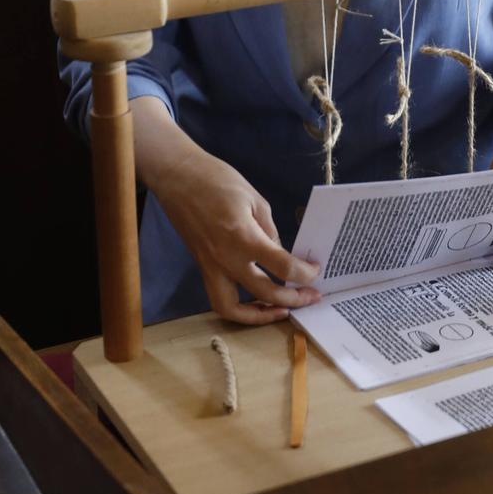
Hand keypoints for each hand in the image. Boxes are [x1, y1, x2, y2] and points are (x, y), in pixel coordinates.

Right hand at [150, 151, 320, 325]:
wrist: (177, 177)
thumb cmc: (217, 180)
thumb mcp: (254, 199)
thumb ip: (269, 230)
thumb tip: (279, 253)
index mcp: (244, 237)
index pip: (282, 266)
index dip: (305, 272)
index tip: (315, 269)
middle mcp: (227, 259)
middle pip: (265, 292)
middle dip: (294, 299)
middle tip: (312, 295)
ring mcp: (211, 267)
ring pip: (234, 309)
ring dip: (260, 316)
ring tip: (281, 311)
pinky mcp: (202, 267)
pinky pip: (219, 298)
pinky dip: (238, 309)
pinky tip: (254, 303)